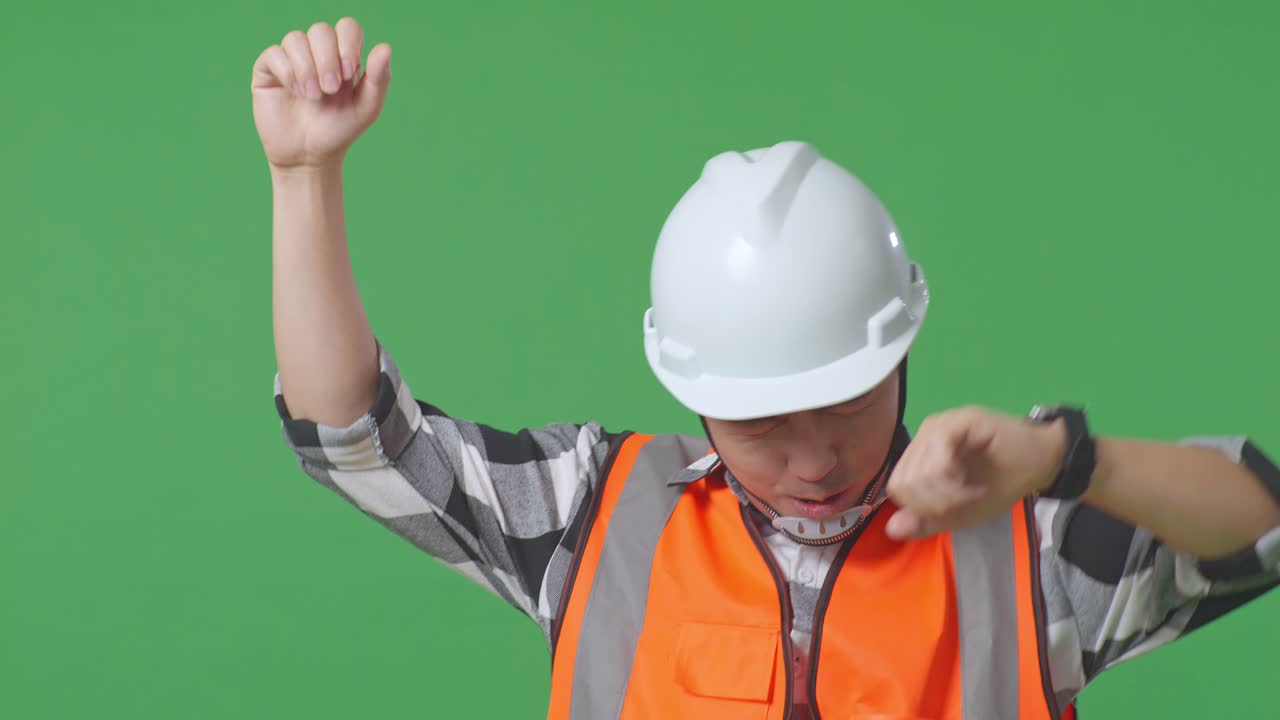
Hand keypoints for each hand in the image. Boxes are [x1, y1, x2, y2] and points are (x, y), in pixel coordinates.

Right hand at [250, 18, 391, 170]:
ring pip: (295, 39)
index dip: (348, 43)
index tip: (349, 73)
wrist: (309, 156)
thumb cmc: (339, 131)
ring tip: (312, 96)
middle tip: (330, 90)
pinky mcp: (268, 69)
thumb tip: (385, 47)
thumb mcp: (366, 108)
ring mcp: (291, 59)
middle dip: (327, 59)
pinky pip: (274, 53)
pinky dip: (287, 71)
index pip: (347, 27)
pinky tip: (295, 91)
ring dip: (307, 68)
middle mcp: (317, 52)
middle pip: (321, 30)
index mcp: (343, 56)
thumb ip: (379, 79)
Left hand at [884, 406, 1065, 539]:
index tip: (952, 511)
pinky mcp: (957, 421)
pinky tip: (975, 485)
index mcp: (919, 455)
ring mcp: (938, 426)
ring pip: (919, 473)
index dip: (921, 508)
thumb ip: (927, 520)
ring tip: (973, 493)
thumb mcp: (960, 512)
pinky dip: (955, 483)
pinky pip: (938, 460)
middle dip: (934, 504)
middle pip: (904, 482)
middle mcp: (922, 437)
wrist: (1042, 463)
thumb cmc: (1001, 484)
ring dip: (948, 495)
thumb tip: (891, 528)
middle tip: (965, 502)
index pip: (897, 488)